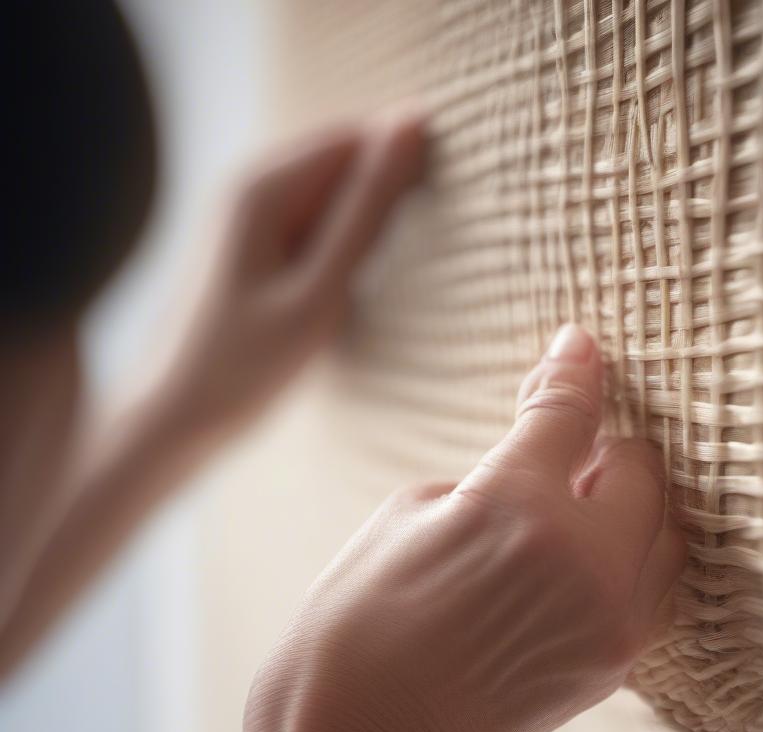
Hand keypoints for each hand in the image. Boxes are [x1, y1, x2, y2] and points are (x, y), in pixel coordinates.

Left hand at [157, 112, 425, 439]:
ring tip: (367, 287)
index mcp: (262, 187)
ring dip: (363, 226)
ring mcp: (242, 219)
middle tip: (407, 264)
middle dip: (384, 195)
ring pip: (327, 199)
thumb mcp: (318, 292)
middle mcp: (246, 188)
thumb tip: (410, 127)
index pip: (357, 136)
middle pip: (341, 162)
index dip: (406, 162)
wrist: (169, 421)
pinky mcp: (246, 251)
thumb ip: (366, 211)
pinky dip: (338, 249)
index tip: (440, 217)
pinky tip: (342, 293)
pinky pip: (309, 228)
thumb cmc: (241, 368)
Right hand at [245, 323, 686, 731]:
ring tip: (580, 516)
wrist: (363, 728)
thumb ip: (500, 475)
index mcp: (515, 504)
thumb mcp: (415, 509)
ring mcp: (610, 619)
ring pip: (667, 535)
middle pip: (643, 471)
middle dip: (607, 454)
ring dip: (630, 511)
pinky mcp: (616, 664)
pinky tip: (586, 565)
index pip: (572, 411)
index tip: (582, 346)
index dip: (577, 369)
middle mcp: (582, 559)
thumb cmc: (364, 609)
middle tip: (568, 460)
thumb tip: (553, 461)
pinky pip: (656, 590)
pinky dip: (634, 564)